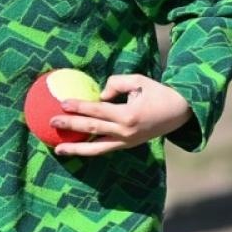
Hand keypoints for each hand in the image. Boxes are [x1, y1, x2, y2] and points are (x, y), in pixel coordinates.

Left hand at [49, 74, 191, 158]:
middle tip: (51, 122)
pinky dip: (89, 150)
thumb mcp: (138, 81)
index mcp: (128, 115)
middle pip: (92, 129)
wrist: (180, 112)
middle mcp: (125, 132)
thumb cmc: (157, 92)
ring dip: (76, 149)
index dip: (79, 107)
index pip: (97, 111)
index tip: (62, 103)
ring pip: (96, 148)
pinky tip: (74, 149)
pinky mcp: (127, 146)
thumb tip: (99, 95)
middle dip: (70, 126)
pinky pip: (104, 149)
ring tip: (57, 149)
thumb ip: (116, 84)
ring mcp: (126, 142)